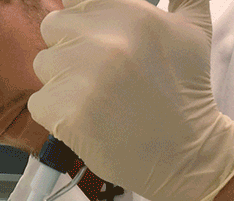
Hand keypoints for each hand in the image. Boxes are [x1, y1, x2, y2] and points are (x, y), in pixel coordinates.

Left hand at [28, 0, 233, 200]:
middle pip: (52, 27)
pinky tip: (89, 120)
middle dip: (69, 48)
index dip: (81, 22)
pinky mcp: (65, 112)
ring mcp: (81, 77)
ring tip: (97, 99)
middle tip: (98, 74)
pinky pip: (39, 102)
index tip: (92, 39)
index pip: (75, 1)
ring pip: (43, 65)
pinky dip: (57, 114)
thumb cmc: (186, 90)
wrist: (186, 152)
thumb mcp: (194, 28)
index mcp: (129, 13)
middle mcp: (103, 40)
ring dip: (62, 81)